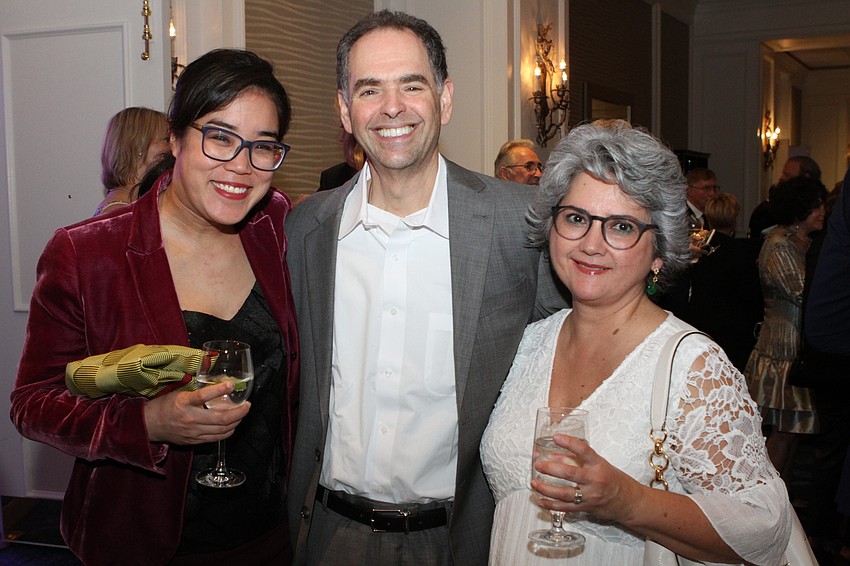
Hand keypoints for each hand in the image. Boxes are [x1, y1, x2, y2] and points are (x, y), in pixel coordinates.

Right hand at [144, 381, 250, 444]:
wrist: (149, 425)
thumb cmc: (164, 406)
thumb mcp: (179, 393)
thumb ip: (198, 391)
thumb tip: (219, 384)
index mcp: (184, 403)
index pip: (204, 396)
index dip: (220, 390)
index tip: (232, 384)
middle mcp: (190, 419)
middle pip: (220, 418)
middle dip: (239, 412)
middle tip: (247, 405)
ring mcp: (193, 432)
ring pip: (222, 430)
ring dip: (236, 422)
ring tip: (242, 414)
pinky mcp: (194, 441)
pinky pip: (216, 438)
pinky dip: (227, 432)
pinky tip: (232, 425)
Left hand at [530, 433, 644, 523]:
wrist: (628, 501)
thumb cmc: (612, 479)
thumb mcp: (597, 464)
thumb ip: (575, 459)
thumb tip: (553, 455)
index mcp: (598, 465)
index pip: (583, 450)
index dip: (569, 442)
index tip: (556, 437)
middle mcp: (595, 480)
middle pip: (570, 474)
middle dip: (551, 468)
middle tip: (538, 463)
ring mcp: (590, 496)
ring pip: (565, 493)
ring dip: (546, 489)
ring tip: (534, 483)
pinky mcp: (586, 508)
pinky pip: (566, 508)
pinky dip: (551, 505)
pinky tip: (541, 500)